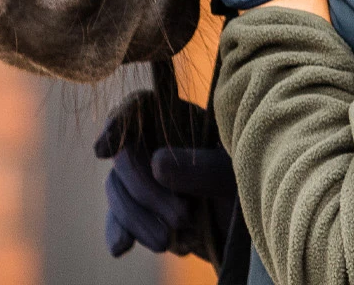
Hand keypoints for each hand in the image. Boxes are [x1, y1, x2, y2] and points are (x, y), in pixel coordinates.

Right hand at [95, 89, 235, 258]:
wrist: (251, 226)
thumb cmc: (250, 184)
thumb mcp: (234, 173)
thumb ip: (202, 168)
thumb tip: (156, 164)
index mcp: (181, 118)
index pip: (141, 107)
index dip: (118, 121)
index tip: (102, 149)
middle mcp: (158, 142)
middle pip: (127, 155)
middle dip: (145, 191)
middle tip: (180, 217)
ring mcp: (147, 176)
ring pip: (118, 188)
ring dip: (137, 217)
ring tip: (168, 240)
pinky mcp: (142, 208)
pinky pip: (119, 216)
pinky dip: (119, 230)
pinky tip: (122, 247)